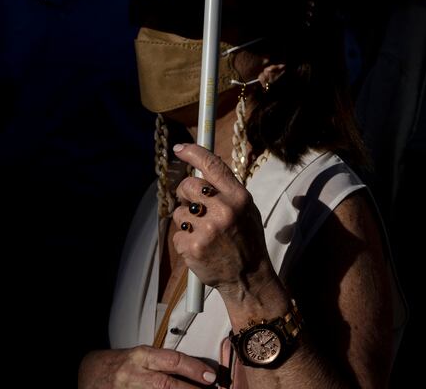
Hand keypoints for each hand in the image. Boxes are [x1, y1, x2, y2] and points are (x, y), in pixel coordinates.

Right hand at [78, 346, 218, 388]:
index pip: (172, 360)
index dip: (194, 369)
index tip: (211, 377)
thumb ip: (164, 362)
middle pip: (166, 384)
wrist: (91, 372)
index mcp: (141, 356)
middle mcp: (134, 374)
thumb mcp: (142, 356)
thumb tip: (197, 371)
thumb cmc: (121, 364)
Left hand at [170, 143, 277, 303]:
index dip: (194, 153)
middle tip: (193, 205)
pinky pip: (177, 233)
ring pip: (179, 211)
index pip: (213, 165)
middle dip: (185, 193)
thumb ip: (227, 191)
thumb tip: (202, 168)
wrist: (248, 277)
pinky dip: (184, 240)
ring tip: (202, 232)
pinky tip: (199, 247)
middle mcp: (223, 210)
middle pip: (188, 185)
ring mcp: (207, 229)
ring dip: (185, 220)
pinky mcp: (193, 246)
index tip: (180, 148)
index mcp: (239, 197)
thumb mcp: (247, 210)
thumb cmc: (247, 241)